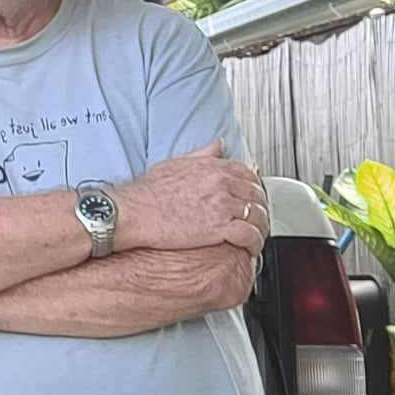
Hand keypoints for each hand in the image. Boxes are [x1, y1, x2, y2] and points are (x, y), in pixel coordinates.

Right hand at [114, 141, 267, 254]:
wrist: (132, 212)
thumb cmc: (147, 192)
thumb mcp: (176, 163)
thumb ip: (202, 154)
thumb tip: (219, 145)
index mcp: (214, 167)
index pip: (249, 175)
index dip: (255, 189)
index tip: (253, 199)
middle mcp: (222, 183)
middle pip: (258, 196)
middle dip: (262, 210)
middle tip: (258, 221)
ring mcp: (223, 205)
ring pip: (258, 216)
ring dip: (261, 229)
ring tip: (257, 237)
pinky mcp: (219, 227)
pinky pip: (249, 235)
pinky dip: (254, 243)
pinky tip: (251, 249)